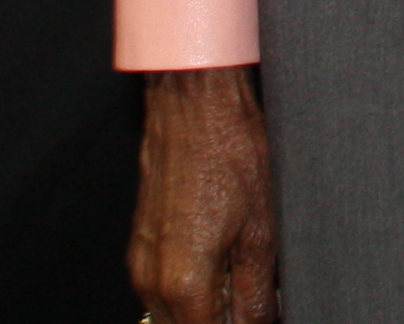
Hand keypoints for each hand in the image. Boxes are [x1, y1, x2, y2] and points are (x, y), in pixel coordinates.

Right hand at [132, 65, 280, 323]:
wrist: (195, 102)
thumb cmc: (232, 154)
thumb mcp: (262, 234)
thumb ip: (257, 296)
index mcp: (182, 284)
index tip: (262, 318)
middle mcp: (150, 279)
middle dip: (220, 322)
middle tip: (254, 306)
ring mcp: (141, 260)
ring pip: (170, 314)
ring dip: (204, 311)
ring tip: (241, 289)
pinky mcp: (141, 241)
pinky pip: (161, 288)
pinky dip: (190, 291)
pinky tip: (222, 269)